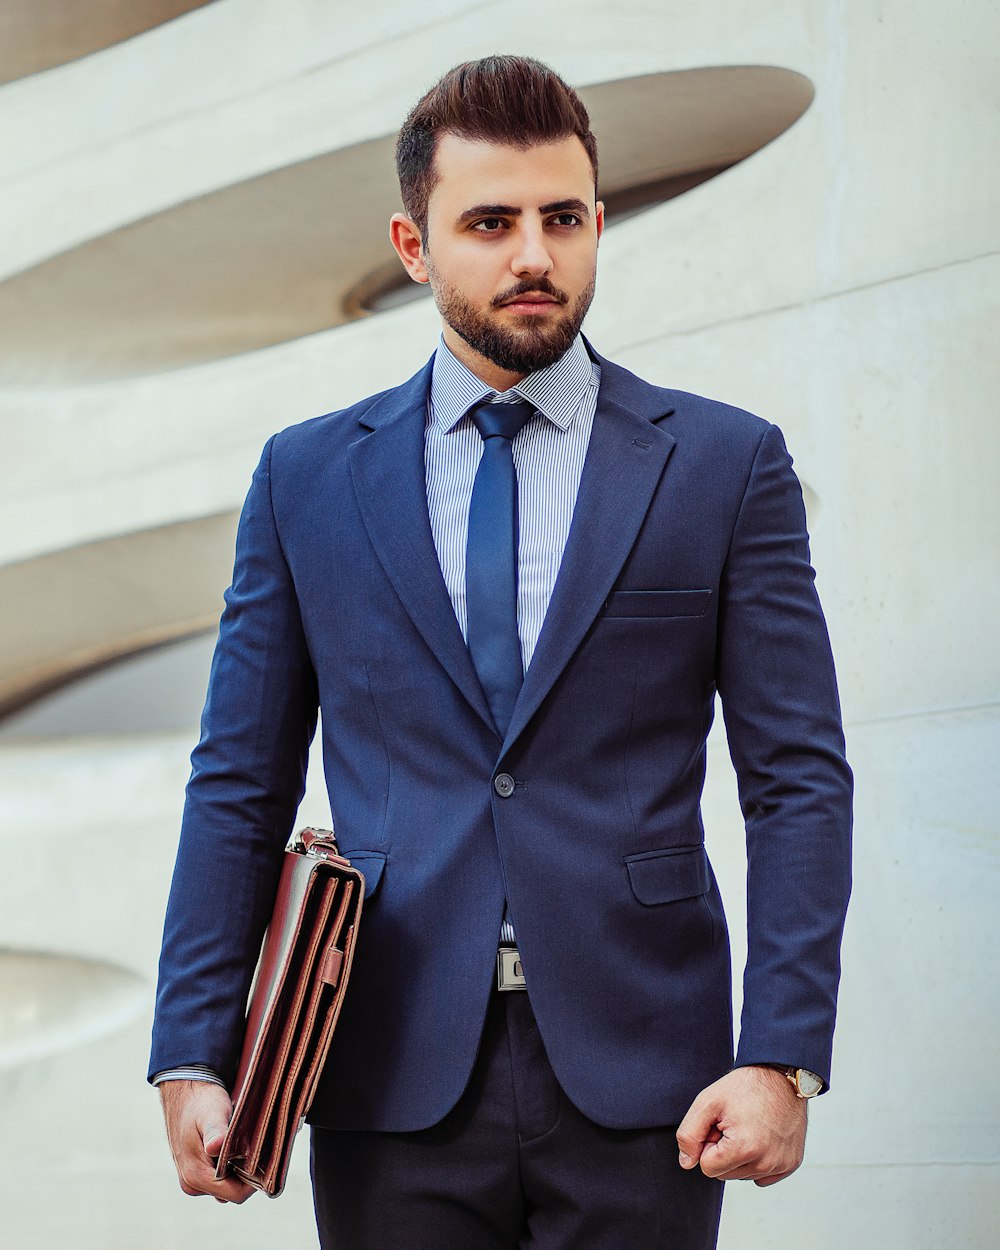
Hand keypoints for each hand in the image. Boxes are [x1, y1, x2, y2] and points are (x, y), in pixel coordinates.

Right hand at [159, 1080, 255, 1203]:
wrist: (184, 1091)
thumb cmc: (200, 1101)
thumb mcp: (212, 1113)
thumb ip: (215, 1132)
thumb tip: (215, 1147)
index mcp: (195, 1176)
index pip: (234, 1195)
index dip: (253, 1183)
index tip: (264, 1160)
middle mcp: (192, 1184)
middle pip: (232, 1192)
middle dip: (246, 1175)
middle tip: (256, 1148)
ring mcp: (192, 1179)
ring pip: (227, 1185)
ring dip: (238, 1169)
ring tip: (244, 1145)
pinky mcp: (196, 1170)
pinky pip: (220, 1177)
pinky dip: (230, 1165)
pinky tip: (235, 1146)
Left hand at [676, 1066, 806, 1186]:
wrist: (780, 1076)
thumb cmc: (745, 1086)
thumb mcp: (708, 1101)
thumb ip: (689, 1134)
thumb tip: (687, 1162)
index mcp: (744, 1148)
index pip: (707, 1168)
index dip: (708, 1144)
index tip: (719, 1125)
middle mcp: (765, 1162)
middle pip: (725, 1174)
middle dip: (723, 1151)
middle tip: (733, 1124)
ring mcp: (781, 1165)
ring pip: (742, 1175)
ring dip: (740, 1156)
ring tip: (748, 1127)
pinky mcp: (791, 1164)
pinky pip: (762, 1176)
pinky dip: (757, 1160)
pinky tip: (761, 1137)